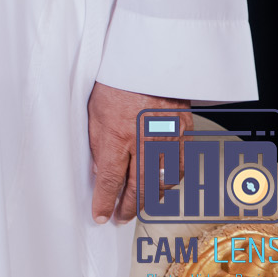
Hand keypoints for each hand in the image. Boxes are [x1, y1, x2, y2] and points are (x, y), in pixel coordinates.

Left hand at [87, 81, 189, 223]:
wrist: (149, 59)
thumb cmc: (117, 79)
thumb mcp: (94, 111)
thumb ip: (98, 144)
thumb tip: (101, 171)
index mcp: (118, 136)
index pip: (110, 181)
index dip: (105, 202)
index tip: (100, 216)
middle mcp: (144, 142)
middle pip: (138, 188)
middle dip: (127, 207)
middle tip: (119, 217)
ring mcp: (167, 139)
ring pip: (162, 182)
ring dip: (150, 198)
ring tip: (140, 205)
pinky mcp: (183, 132)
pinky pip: (180, 165)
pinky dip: (172, 179)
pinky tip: (164, 184)